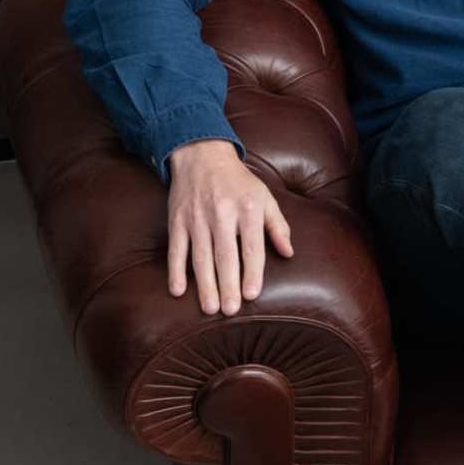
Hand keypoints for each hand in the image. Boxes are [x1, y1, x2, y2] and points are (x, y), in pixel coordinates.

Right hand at [164, 138, 296, 315]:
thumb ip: (278, 226)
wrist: (202, 154)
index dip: (252, 272)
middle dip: (227, 285)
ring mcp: (197, 217)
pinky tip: (177, 291)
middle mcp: (222, 213)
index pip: (251, 246)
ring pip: (201, 256)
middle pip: (225, 255)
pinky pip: (176, 248)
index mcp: (248, 208)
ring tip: (210, 308)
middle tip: (230, 311)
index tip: (251, 294)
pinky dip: (175, 270)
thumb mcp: (265, 197)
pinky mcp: (177, 220)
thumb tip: (289, 253)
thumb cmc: (239, 181)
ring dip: (204, 284)